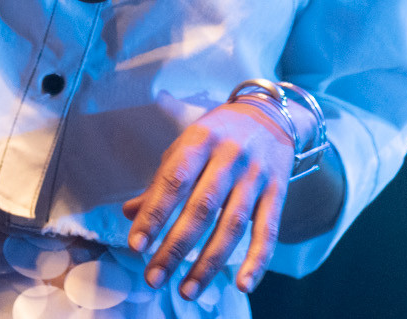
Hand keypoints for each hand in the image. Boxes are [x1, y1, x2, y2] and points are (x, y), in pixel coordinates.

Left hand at [123, 99, 293, 297]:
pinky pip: (268, 231)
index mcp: (201, 140)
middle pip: (201, 208)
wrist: (271, 115)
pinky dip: (257, 260)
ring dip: (208, 263)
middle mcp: (230, 157)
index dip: (154, 214)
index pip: (173, 180)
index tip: (136, 245)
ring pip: (232, 225)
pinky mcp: (277, 192)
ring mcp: (256, 176)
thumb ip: (161, 180)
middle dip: (175, 247)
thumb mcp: (187, 144)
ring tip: (186, 291)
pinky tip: (243, 285)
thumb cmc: (219, 134)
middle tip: (153, 277)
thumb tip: (129, 213)